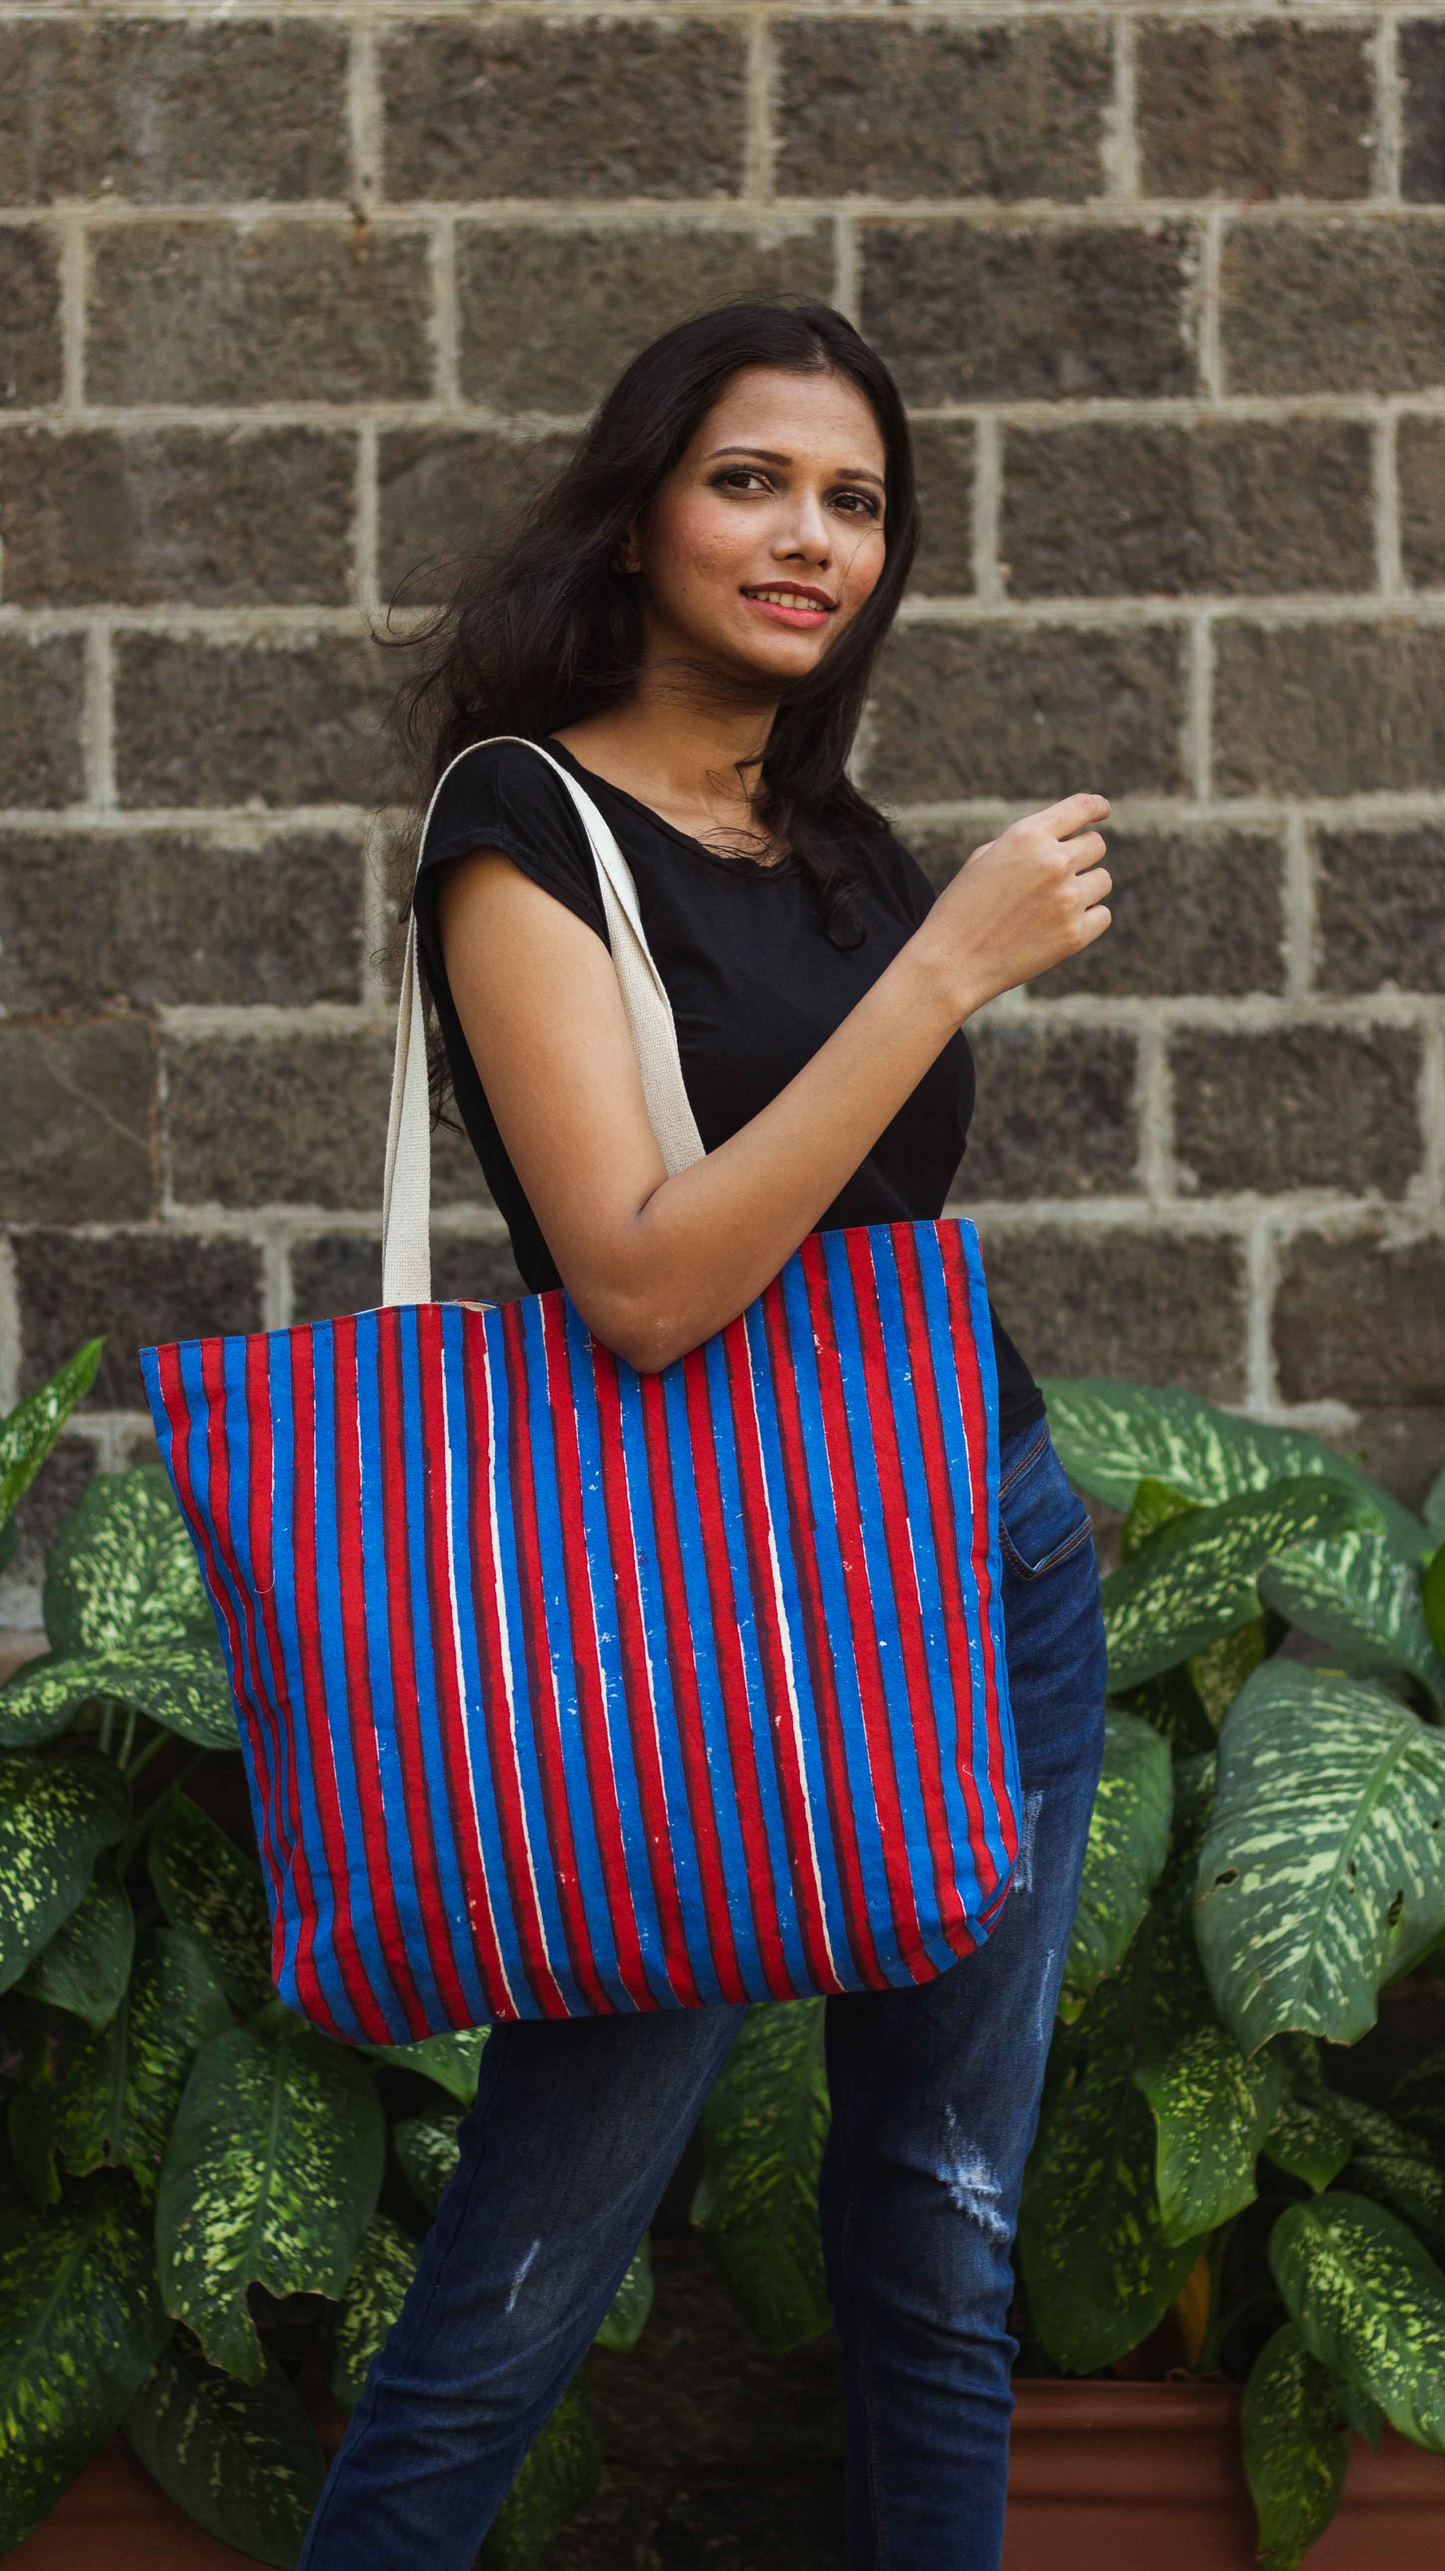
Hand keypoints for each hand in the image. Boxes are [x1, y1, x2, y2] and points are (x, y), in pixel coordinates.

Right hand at [919, 793, 1112, 1014]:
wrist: (952, 963)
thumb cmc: (961, 909)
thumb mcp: (984, 859)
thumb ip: (1027, 843)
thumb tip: (1064, 840)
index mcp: (1027, 836)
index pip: (1080, 807)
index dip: (1096, 806)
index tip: (1103, 810)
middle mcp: (1053, 862)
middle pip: (1096, 845)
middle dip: (1081, 856)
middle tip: (1057, 877)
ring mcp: (1068, 898)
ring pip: (1102, 880)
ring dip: (1085, 888)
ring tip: (1051, 906)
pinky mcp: (1075, 934)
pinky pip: (1102, 915)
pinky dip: (1087, 919)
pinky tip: (1058, 927)